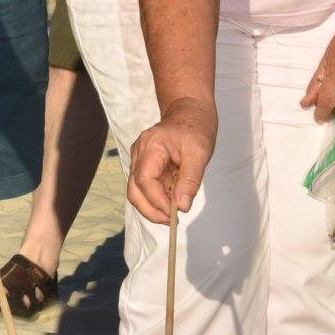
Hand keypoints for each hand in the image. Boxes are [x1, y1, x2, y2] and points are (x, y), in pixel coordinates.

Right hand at [126, 96, 216, 224]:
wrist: (189, 112)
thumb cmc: (195, 128)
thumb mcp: (200, 153)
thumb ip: (190, 180)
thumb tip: (182, 207)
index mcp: (151, 145)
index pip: (144, 180)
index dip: (156, 201)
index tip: (173, 214)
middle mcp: (139, 152)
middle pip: (134, 189)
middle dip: (150, 210)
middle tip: (172, 222)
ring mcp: (139, 159)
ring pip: (136, 191)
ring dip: (152, 207)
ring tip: (173, 215)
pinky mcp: (144, 165)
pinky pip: (144, 187)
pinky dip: (156, 199)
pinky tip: (171, 202)